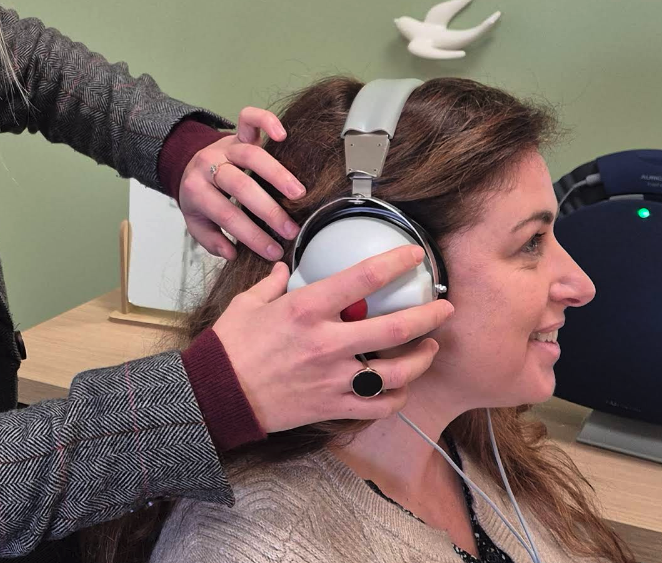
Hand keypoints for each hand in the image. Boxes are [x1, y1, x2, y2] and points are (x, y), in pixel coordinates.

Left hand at [179, 107, 304, 261]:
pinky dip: (265, 121)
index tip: (273, 250)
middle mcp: (210, 165)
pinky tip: (282, 135)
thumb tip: (232, 253)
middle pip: (239, 185)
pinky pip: (248, 118)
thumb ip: (211, 240)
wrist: (188, 165)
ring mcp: (225, 147)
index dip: (251, 235)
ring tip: (298, 194)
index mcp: (196, 190)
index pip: (226, 214)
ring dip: (277, 174)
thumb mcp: (196, 222)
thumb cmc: (200, 196)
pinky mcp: (237, 133)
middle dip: (267, 210)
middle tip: (289, 229)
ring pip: (250, 155)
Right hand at [210, 245, 453, 431]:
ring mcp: (333, 378)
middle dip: (429, 316)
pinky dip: (396, 397)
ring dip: (421, 359)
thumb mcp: (248, 304)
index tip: (413, 256)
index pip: (363, 279)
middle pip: (395, 328)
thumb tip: (282, 268)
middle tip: (445, 308)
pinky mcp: (332, 406)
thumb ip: (272, 284)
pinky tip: (402, 386)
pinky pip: (378, 406)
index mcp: (307, 309)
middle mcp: (326, 342)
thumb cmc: (230, 347)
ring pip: (396, 372)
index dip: (395, 263)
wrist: (216, 395)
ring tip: (430, 348)